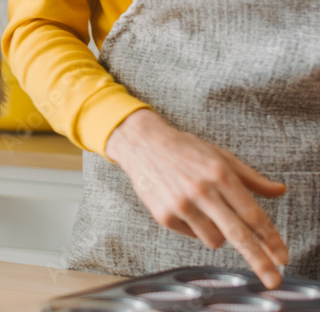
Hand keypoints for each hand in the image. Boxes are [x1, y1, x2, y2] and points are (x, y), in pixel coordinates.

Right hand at [106, 109, 287, 287]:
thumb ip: (252, 178)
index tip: (282, 256)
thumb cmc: (185, 150)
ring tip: (208, 212)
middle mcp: (201, 190)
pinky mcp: (163, 216)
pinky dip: (196, 227)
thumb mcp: (221, 157)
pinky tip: (186, 207)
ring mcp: (181, 205)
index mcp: (220, 174)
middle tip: (272, 279)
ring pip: (215, 240)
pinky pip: (193, 235)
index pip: (252, 214)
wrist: (143, 145)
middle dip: (258, 260)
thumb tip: (280, 191)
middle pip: (237, 234)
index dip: (271, 238)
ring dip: (219, 233)